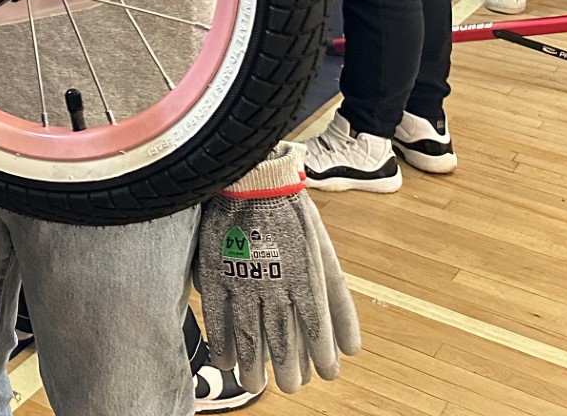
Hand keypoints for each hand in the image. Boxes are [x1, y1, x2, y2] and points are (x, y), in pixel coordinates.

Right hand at [193, 143, 360, 393]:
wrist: (252, 181)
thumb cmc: (294, 220)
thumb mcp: (326, 258)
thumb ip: (340, 305)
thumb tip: (352, 349)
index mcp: (304, 278)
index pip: (315, 330)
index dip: (320, 357)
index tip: (326, 375)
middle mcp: (274, 283)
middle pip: (280, 338)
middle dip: (286, 368)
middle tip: (291, 386)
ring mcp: (241, 278)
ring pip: (247, 333)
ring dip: (252, 364)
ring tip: (255, 385)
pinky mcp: (214, 271)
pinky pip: (216, 315)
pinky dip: (220, 341)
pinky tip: (224, 360)